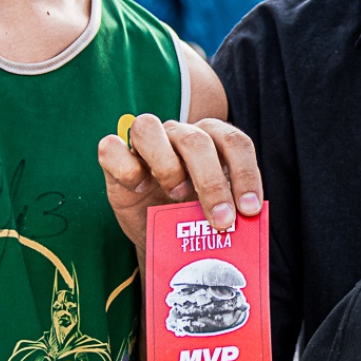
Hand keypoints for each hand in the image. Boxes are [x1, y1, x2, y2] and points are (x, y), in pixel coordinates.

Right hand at [98, 115, 261, 251]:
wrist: (159, 233)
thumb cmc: (191, 215)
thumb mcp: (215, 213)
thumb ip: (230, 210)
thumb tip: (248, 226)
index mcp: (212, 139)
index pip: (234, 142)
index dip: (246, 173)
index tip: (249, 209)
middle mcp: (179, 133)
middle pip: (196, 140)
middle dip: (212, 183)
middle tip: (221, 220)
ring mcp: (145, 143)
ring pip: (148, 128)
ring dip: (166, 165)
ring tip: (176, 195)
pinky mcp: (114, 158)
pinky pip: (111, 148)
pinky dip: (126, 168)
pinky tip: (139, 189)